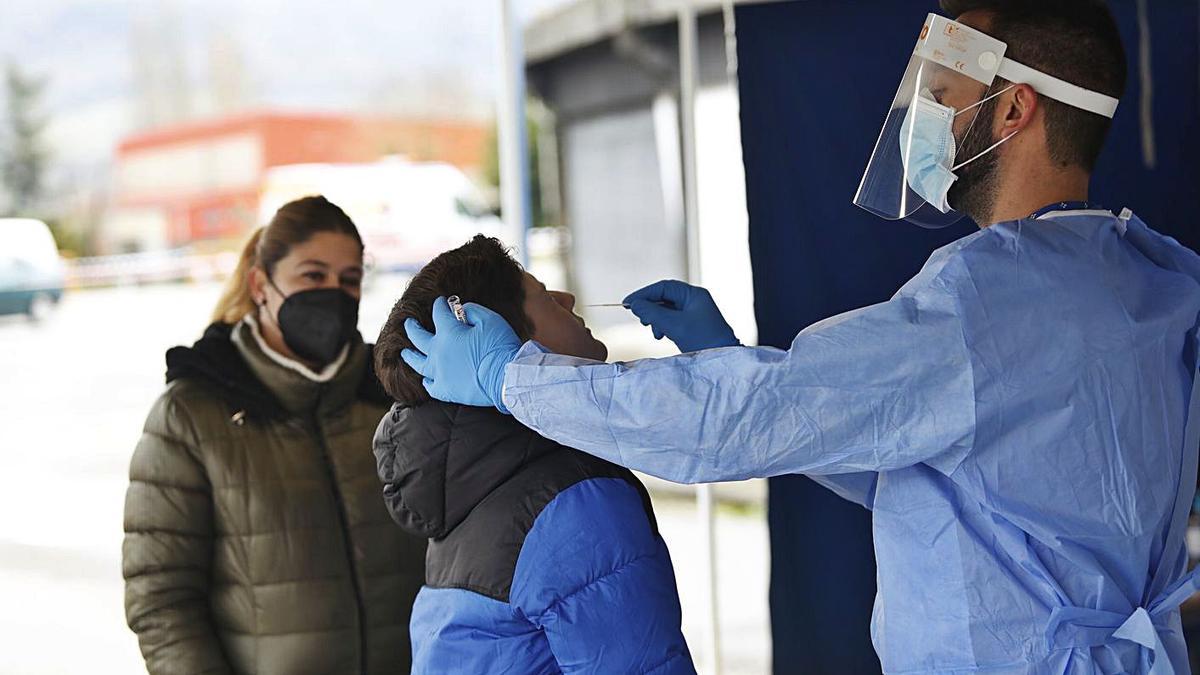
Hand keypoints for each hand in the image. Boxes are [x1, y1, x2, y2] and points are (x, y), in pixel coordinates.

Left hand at [402, 297, 521, 411]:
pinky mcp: (445, 391)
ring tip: (405, 352)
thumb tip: (462, 310)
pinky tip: (426, 378)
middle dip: (412, 327)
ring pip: (417, 362)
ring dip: (409, 355)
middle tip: (408, 323)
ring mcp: (439, 373)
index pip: (438, 314)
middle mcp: (437, 352)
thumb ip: (473, 311)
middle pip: (417, 337)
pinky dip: (426, 380)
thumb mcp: (490, 320)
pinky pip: (429, 385)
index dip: (440, 305)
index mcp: (448, 333)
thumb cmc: (500, 347)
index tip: (441, 302)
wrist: (506, 378)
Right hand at [623, 280, 738, 352]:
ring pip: (666, 310)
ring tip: (655, 332)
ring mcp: (693, 313)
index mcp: (694, 295)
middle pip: (664, 298)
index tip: (629, 303)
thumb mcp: (674, 325)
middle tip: (642, 320)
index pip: (664, 287)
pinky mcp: (691, 325)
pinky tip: (661, 335)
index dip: (644, 294)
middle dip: (650, 308)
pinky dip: (662, 326)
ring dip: (656, 319)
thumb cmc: (703, 340)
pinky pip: (671, 320)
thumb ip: (652, 313)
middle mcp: (694, 301)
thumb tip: (635, 305)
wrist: (721, 359)